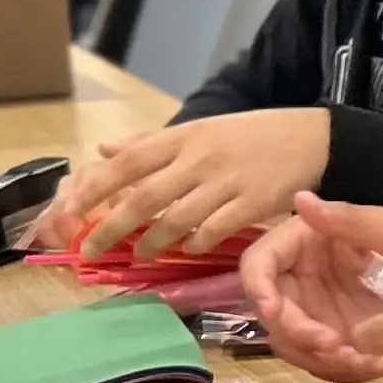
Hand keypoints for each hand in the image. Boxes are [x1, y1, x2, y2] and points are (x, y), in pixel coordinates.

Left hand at [50, 108, 331, 259]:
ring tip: (141, 253)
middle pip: (143, 197)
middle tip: (89, 250)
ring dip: (153, 241)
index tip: (71, 210)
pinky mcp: (253, 204)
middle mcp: (199, 159)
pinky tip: (190, 249)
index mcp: (183, 137)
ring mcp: (226, 183)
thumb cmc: (251, 136)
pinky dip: (197, 243)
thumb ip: (151, 144)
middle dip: (110, 227)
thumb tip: (103, 152)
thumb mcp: (199, 129)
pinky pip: (215, 230)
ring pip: (176, 219)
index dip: (96, 188)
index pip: (128, 162)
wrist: (312, 139)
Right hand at [243, 192, 382, 381]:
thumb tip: (301, 200)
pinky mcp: (335, 338)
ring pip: (294, 345)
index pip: (259, 266)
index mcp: (304, 241)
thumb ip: (349, 220)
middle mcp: (300, 278)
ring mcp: (316, 311)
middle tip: (340, 350)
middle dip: (300, 338)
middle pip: (273, 315)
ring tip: (368, 362)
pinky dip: (344, 371)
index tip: (280, 316)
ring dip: (322, 361)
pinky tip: (379, 366)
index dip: (260, 293)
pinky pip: (323, 361)